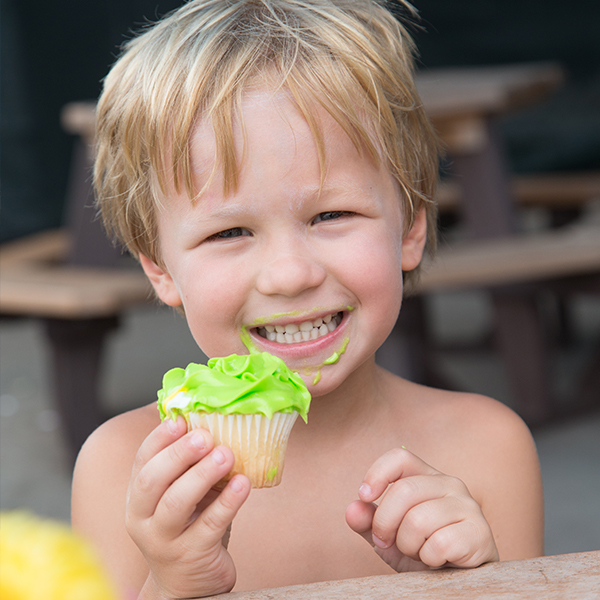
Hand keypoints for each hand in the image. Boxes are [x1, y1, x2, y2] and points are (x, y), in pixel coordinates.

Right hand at [126, 416, 250, 598]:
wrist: (187, 586)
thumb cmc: (188, 528)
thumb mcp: (180, 495)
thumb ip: (187, 466)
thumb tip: (210, 421)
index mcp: (138, 498)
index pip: (142, 462)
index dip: (160, 438)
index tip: (181, 419)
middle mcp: (143, 520)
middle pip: (152, 482)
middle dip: (178, 455)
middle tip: (205, 436)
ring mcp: (165, 541)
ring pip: (176, 504)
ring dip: (201, 475)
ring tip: (226, 454)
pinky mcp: (192, 556)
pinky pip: (209, 525)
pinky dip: (227, 501)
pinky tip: (243, 482)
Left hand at [345, 447, 497, 571]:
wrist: (461, 583)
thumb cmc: (424, 552)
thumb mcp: (390, 538)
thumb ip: (369, 523)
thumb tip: (352, 509)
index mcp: (427, 477)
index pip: (400, 457)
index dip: (377, 473)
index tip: (364, 496)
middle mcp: (450, 484)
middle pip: (403, 490)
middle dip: (385, 523)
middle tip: (385, 542)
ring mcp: (468, 506)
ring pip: (418, 520)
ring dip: (408, 546)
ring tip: (418, 552)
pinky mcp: (480, 533)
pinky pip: (439, 544)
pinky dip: (429, 559)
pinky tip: (438, 561)